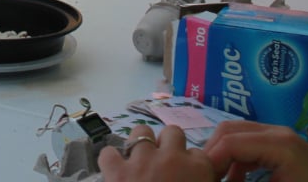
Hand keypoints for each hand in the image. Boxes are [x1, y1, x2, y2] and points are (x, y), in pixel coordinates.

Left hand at [97, 126, 214, 181]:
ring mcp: (142, 161)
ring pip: (141, 131)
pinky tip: (115, 170)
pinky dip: (110, 160)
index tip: (186, 176)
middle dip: (168, 145)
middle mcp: (172, 158)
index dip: (191, 164)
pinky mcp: (116, 171)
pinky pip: (109, 152)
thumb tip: (192, 180)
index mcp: (199, 170)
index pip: (198, 154)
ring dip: (140, 143)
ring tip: (139, 159)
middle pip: (172, 133)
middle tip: (164, 162)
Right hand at [203, 120, 307, 181]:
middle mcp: (277, 132)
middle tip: (205, 178)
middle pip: (228, 130)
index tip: (201, 179)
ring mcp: (279, 135)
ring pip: (236, 134)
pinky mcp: (280, 144)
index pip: (229, 142)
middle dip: (212, 155)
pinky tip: (235, 180)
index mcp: (279, 144)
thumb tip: (214, 180)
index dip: (210, 161)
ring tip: (217, 179)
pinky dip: (236, 159)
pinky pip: (248, 143)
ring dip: (222, 157)